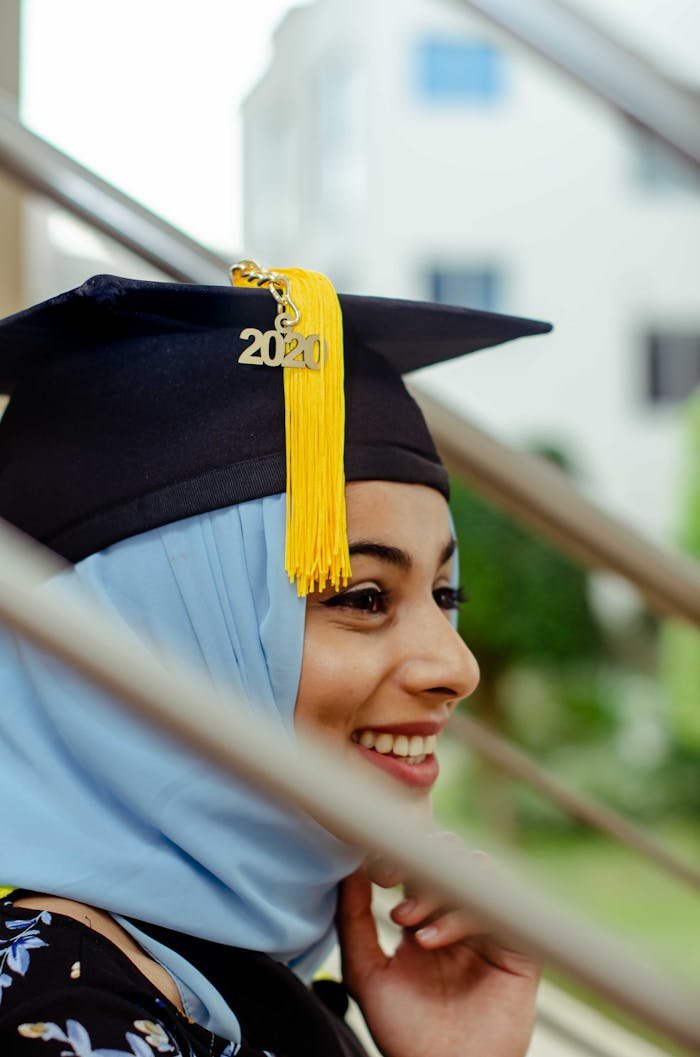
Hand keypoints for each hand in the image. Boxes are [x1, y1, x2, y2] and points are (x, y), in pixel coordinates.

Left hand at [336, 844, 540, 1056]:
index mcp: (425, 915)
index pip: (417, 863)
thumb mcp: (367, 973)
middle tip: (389, 892)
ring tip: (408, 925)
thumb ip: (354, 920)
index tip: (374, 871)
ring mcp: (490, 929)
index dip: (398, 856)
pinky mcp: (519, 948)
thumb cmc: (404, 1033)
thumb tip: (348, 869)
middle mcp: (459, 915)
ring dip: (437, 890)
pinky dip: (462, 914)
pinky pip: (501, 908)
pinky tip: (431, 939)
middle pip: (449, 858)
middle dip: (418, 866)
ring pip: (476, 874)